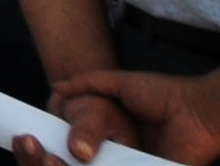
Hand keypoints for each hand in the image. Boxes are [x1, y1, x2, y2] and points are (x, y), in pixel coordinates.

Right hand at [31, 70, 219, 161]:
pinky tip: (91, 164)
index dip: (64, 137)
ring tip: (63, 160)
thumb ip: (89, 82)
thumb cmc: (163, 95)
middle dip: (71, 156)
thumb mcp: (120, 83)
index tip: (44, 136)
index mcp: (118, 127)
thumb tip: (57, 87)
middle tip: (52, 155)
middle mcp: (125, 148)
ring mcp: (135, 162)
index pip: (84, 137)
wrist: (195, 112)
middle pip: (90, 156)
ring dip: (87, 164)